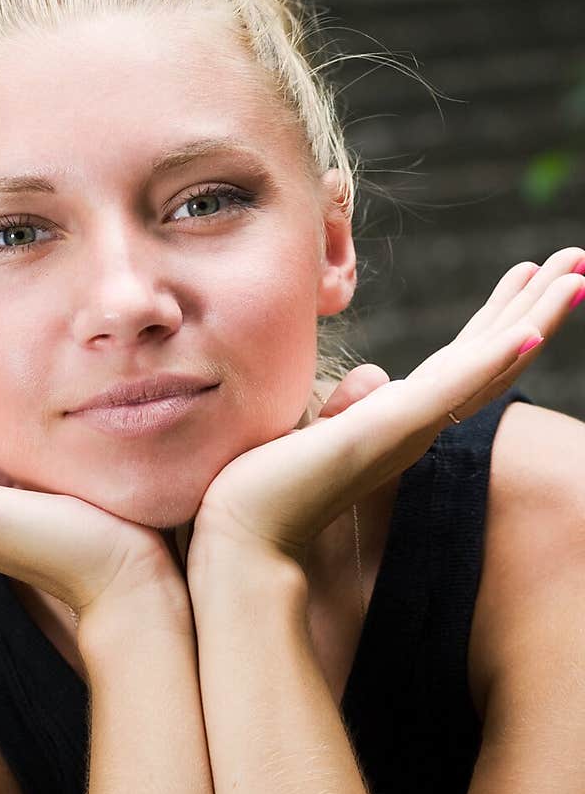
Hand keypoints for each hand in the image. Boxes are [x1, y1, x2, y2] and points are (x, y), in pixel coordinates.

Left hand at [188, 247, 584, 573]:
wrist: (242, 533)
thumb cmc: (264, 487)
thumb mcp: (311, 425)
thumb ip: (346, 402)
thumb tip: (374, 376)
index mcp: (399, 421)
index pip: (462, 361)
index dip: (499, 319)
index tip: (524, 275)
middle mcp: (416, 425)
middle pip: (492, 355)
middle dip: (536, 305)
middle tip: (576, 260)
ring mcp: (410, 428)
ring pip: (489, 363)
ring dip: (536, 317)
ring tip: (576, 272)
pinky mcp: (392, 429)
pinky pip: (454, 388)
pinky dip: (494, 360)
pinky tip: (531, 330)